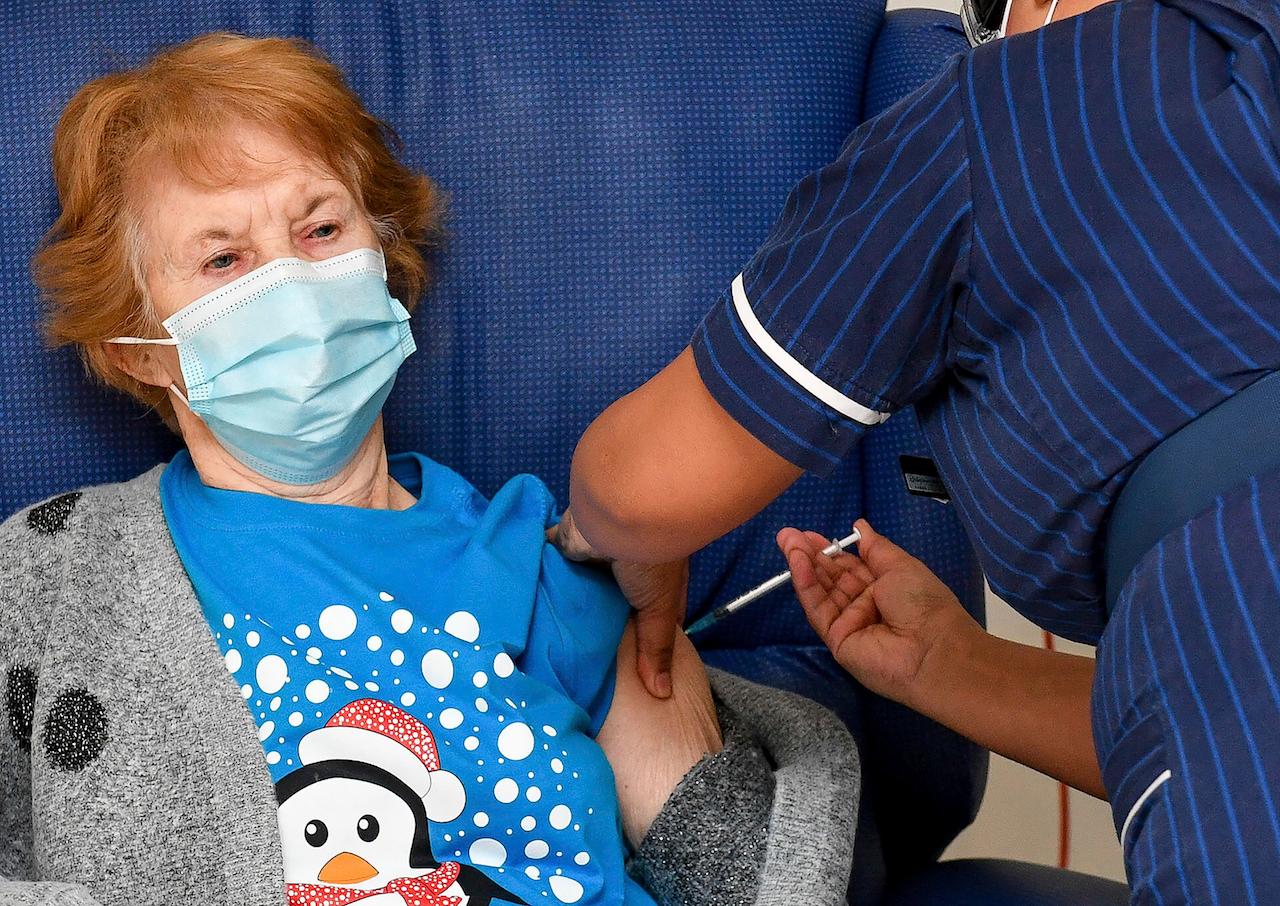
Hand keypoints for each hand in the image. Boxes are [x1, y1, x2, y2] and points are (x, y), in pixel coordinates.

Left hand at [548, 509, 685, 699]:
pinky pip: (547, 561)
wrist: (622, 515)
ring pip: (576, 584)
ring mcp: (591, 555)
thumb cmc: (651, 561)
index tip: (625, 666)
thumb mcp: (659, 608)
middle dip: (595, 622)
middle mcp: (620, 567)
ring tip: (547, 640)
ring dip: (566, 600)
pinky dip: (538, 575)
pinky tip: (526, 604)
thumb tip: (662, 694)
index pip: (644, 613)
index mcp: (649, 579)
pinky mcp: (563, 543)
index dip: (636, 636)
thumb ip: (655, 647)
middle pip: (606, 600)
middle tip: (578, 660)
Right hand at [776, 518, 980, 707]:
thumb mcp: (900, 564)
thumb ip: (874, 547)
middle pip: (831, 577)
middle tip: (786, 534)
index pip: (849, 566)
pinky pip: (818, 609)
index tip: (808, 533)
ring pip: (821, 591)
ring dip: (803, 566)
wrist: (932, 648)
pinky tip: (797, 564)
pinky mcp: (836, 640)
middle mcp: (865, 604)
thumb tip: (858, 525)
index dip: (830, 549)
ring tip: (786, 542)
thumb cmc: (923, 601)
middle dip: (810, 555)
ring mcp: (849, 623)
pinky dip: (806, 586)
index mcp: (884, 586)